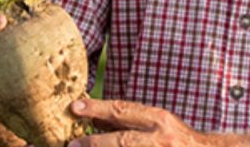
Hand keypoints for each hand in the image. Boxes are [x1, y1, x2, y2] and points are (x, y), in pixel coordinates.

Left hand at [66, 98, 209, 145]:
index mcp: (159, 119)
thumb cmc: (177, 140)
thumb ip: (128, 122)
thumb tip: (94, 120)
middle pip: (123, 141)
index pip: (123, 111)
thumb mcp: (156, 124)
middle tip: (72, 144)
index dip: (97, 108)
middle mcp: (161, 139)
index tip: (75, 107)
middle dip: (95, 143)